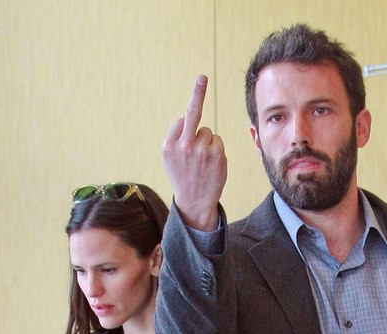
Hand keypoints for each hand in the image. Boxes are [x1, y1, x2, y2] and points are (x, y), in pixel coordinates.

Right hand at [163, 75, 227, 230]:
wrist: (195, 202)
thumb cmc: (183, 176)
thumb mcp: (171, 158)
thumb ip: (176, 137)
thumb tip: (186, 115)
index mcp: (169, 145)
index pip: (181, 121)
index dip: (186, 128)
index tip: (194, 91)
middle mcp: (184, 146)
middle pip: (193, 114)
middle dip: (197, 93)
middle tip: (202, 77)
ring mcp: (202, 150)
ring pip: (208, 132)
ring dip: (207, 143)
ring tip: (202, 163)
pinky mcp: (218, 155)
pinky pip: (218, 141)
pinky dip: (216, 150)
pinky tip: (211, 164)